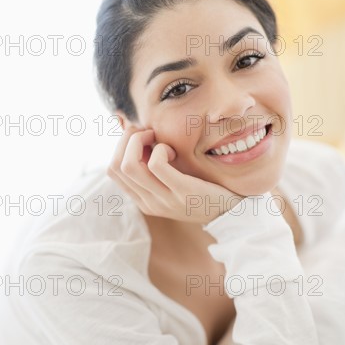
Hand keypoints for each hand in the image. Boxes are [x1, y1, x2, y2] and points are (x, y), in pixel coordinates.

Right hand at [107, 125, 244, 223]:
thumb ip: (155, 166)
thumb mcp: (172, 181)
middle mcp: (149, 203)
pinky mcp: (182, 192)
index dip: (121, 146)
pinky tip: (172, 150)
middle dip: (127, 140)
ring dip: (140, 141)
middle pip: (116, 166)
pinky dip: (160, 149)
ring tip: (158, 138)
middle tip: (148, 133)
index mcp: (143, 200)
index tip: (141, 137)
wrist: (232, 212)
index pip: (113, 170)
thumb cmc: (202, 190)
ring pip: (130, 165)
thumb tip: (135, 133)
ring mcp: (164, 200)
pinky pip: (156, 164)